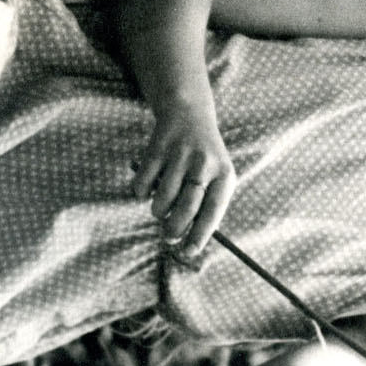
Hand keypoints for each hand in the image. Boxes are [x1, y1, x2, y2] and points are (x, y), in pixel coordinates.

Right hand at [132, 101, 236, 255]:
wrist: (189, 112)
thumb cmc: (204, 157)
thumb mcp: (217, 176)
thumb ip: (207, 205)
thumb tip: (191, 242)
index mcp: (224, 174)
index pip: (213, 212)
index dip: (200, 235)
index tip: (189, 252)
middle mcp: (204, 164)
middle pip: (186, 209)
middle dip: (174, 230)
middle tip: (168, 237)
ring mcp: (180, 155)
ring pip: (162, 200)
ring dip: (158, 211)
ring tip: (161, 207)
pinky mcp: (157, 148)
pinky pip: (143, 185)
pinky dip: (142, 193)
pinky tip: (149, 186)